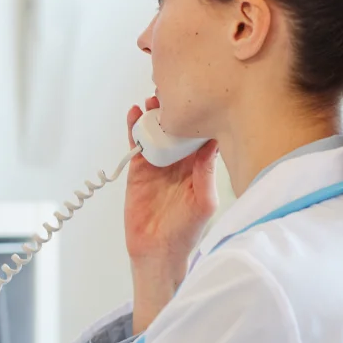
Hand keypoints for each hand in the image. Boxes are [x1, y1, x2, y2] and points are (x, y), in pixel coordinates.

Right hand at [124, 96, 218, 329]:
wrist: (157, 253)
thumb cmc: (186, 233)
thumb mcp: (203, 202)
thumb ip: (205, 173)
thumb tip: (209, 145)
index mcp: (201, 167)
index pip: (204, 135)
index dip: (204, 116)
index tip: (205, 96)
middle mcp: (180, 162)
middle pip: (179, 127)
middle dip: (176, 109)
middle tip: (175, 89)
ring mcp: (159, 165)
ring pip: (157, 132)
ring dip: (155, 115)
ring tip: (154, 98)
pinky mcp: (138, 171)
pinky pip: (136, 144)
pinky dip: (133, 129)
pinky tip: (134, 114)